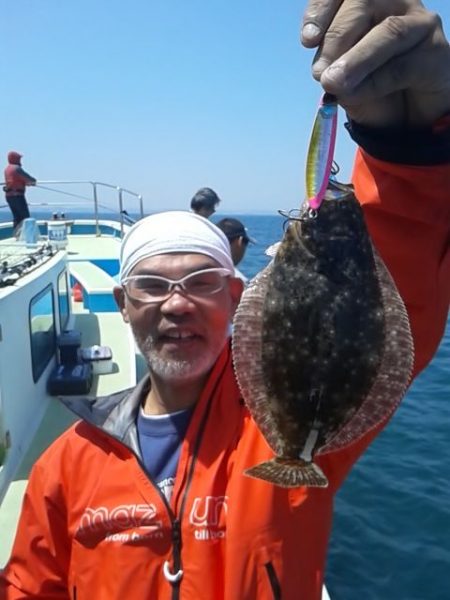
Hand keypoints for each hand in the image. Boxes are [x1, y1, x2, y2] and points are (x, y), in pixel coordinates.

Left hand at [301, 0, 449, 126]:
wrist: (406, 114)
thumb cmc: (372, 86)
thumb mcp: (344, 76)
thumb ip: (333, 68)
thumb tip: (323, 72)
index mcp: (368, 2)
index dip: (322, 9)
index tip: (307, 40)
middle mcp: (395, 3)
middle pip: (364, 3)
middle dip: (336, 37)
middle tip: (319, 72)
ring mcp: (419, 24)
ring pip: (388, 32)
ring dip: (356, 60)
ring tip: (332, 82)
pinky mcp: (437, 53)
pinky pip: (403, 66)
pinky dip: (374, 84)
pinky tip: (354, 97)